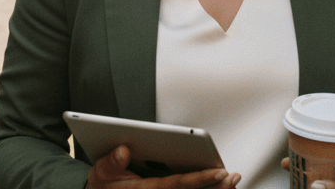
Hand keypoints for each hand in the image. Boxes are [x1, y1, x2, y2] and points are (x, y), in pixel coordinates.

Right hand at [87, 145, 240, 188]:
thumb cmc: (104, 186)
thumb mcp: (101, 173)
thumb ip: (111, 163)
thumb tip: (124, 150)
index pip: (178, 184)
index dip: (200, 179)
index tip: (218, 171)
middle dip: (216, 188)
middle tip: (233, 177)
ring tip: (232, 180)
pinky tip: (219, 186)